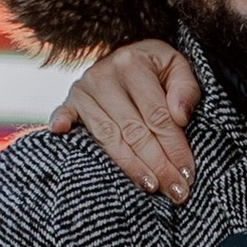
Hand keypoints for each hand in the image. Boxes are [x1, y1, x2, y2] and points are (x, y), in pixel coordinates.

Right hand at [52, 41, 197, 201]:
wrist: (128, 54)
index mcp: (134, 64)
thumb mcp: (177, 67)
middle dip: (158, 165)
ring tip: (151, 186)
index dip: (174, 148)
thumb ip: (185, 89)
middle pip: (134, 131)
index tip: (187, 174)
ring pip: (108, 136)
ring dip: (130, 165)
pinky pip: (65, 114)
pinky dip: (60, 122)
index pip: (158, 116)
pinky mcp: (71, 100)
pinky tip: (59, 133)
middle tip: (176, 192)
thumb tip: (181, 116)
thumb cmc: (156, 68)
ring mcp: (84, 89)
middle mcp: (105, 76)